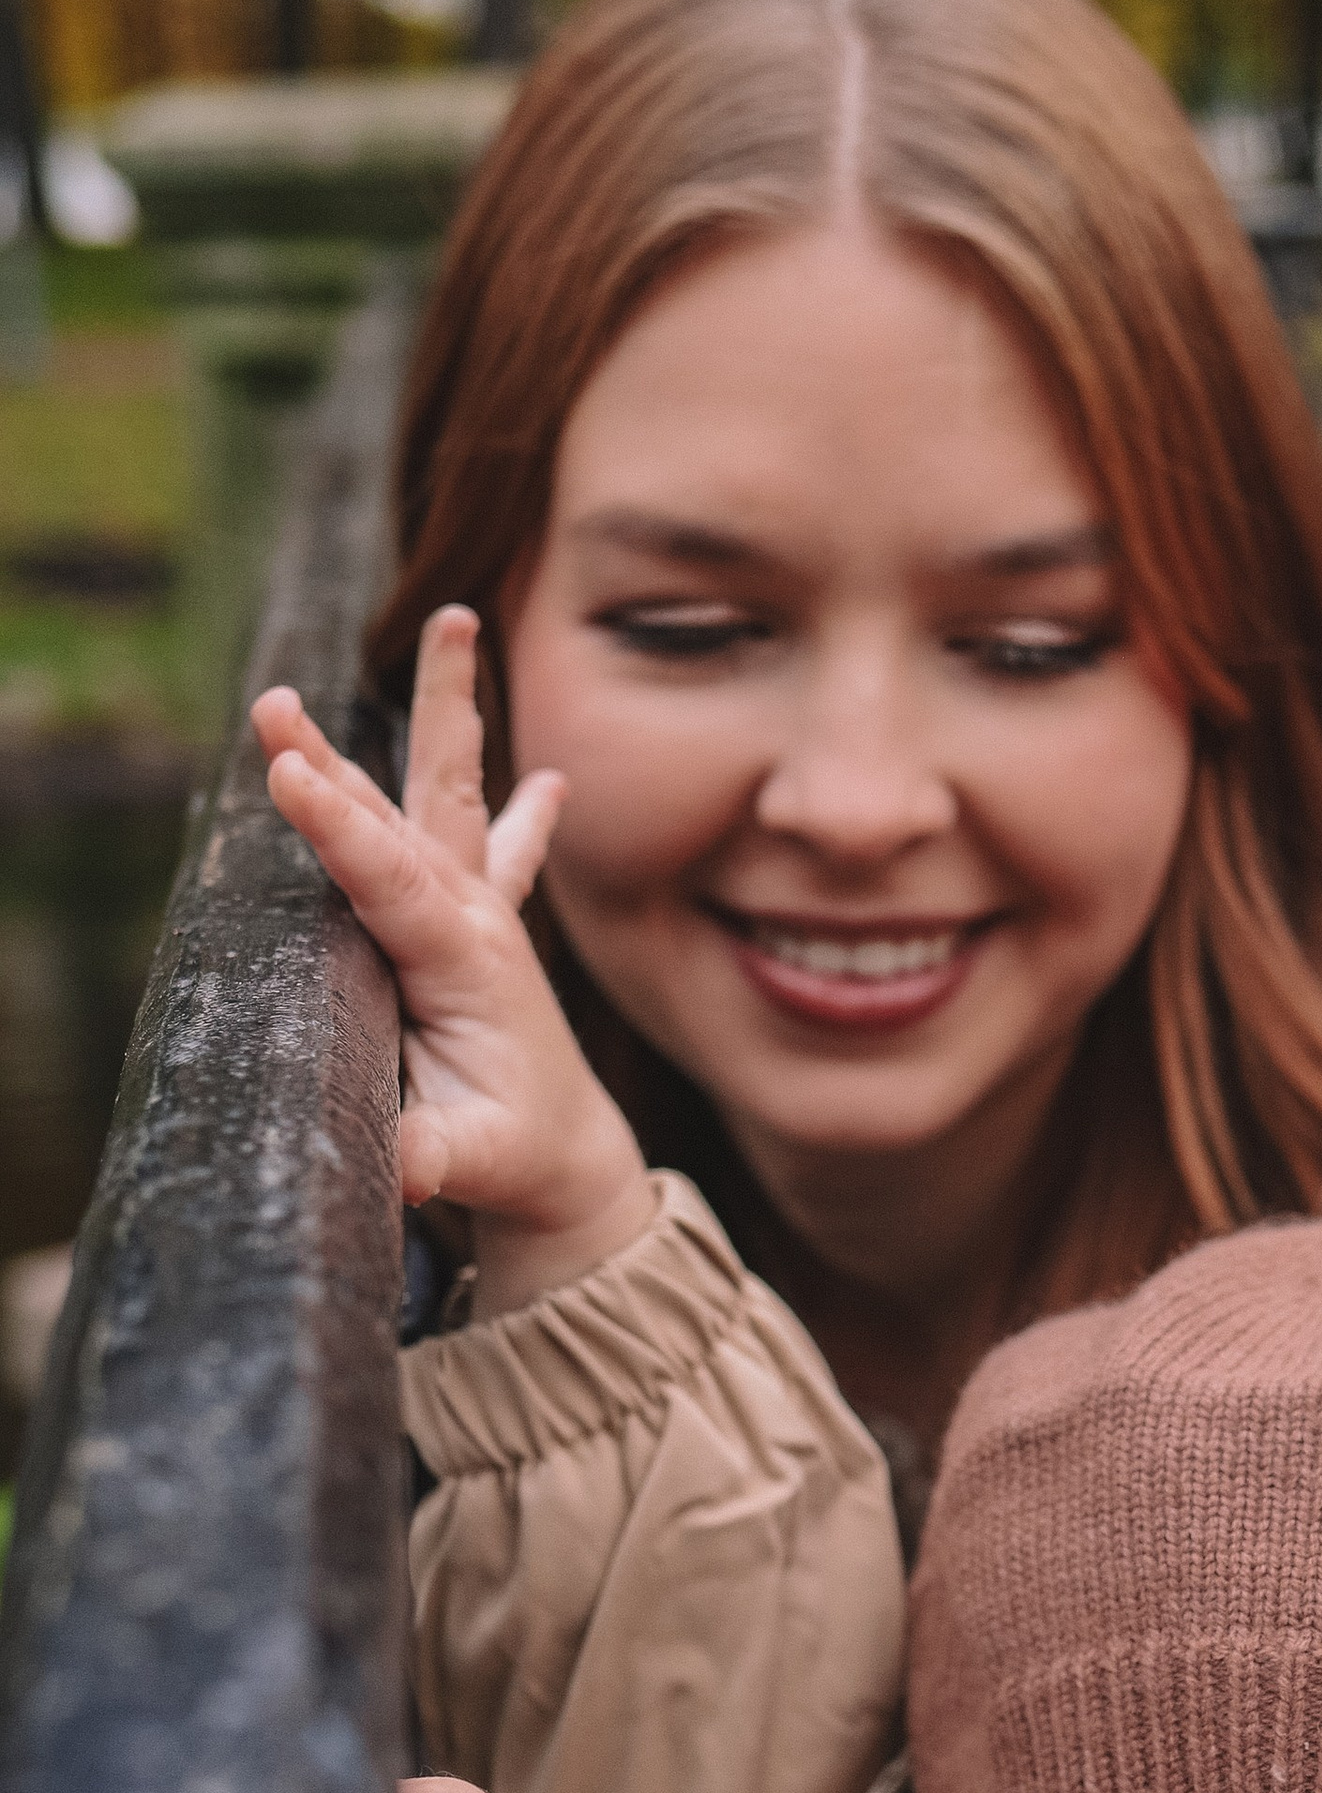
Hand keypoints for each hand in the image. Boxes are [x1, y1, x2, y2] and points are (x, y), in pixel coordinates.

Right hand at [252, 605, 652, 1311]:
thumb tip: (408, 1172)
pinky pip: (498, 852)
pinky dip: (521, 814)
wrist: (572, 1163)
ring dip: (446, 713)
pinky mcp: (482, 929)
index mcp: (463, 961)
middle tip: (277, 701)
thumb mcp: (470, 1162)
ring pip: (449, 799)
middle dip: (339, 761)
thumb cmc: (511, 1156)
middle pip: (403, 819)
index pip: (388, 878)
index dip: (335, 826)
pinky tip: (558, 781)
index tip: (286, 770)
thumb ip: (436, 1157)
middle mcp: (473, 920)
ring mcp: (480, 916)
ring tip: (455, 620)